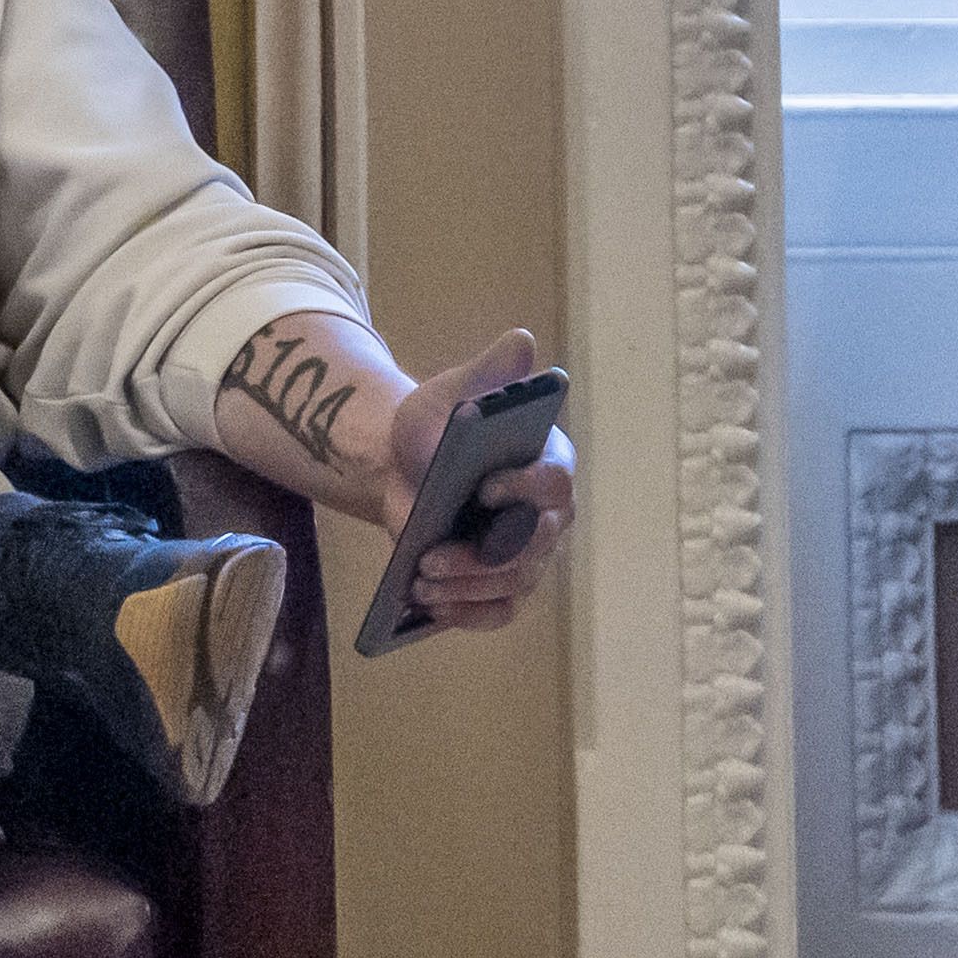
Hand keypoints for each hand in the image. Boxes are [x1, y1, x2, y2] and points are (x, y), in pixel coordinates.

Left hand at [344, 334, 575, 637]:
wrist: (403, 466)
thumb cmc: (435, 427)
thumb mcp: (449, 395)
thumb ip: (486, 373)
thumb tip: (520, 343)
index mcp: (548, 461)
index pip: (554, 481)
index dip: (525, 488)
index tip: (484, 487)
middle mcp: (549, 514)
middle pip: (533, 546)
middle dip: (482, 557)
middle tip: (431, 557)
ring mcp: (531, 554)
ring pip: (514, 582)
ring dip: (465, 588)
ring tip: (418, 582)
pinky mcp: (505, 585)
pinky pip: (498, 610)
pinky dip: (467, 614)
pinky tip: (431, 608)